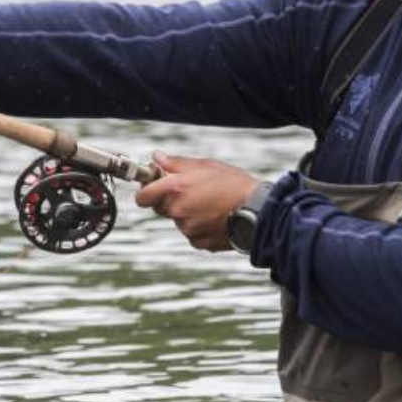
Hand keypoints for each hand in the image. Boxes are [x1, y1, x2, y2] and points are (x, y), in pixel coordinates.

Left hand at [134, 152, 260, 250]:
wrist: (258, 210)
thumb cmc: (234, 184)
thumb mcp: (205, 165)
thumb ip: (176, 163)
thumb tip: (156, 158)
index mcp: (175, 188)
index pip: (142, 197)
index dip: (145, 191)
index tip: (152, 186)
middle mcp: (178, 210)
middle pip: (161, 208)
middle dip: (171, 200)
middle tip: (192, 191)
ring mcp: (188, 229)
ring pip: (179, 221)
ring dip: (188, 214)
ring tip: (211, 204)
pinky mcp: (199, 242)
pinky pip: (192, 235)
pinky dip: (200, 228)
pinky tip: (216, 218)